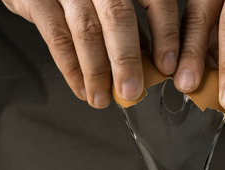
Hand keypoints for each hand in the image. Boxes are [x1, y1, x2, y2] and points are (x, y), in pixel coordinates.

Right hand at [2, 0, 179, 108]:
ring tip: (102, 97)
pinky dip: (70, 68)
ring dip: (96, 71)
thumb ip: (129, 23)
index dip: (165, 33)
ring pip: (86, 30)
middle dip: (126, 59)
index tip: (167, 65)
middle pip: (117, 16)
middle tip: (132, 91)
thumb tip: (152, 60)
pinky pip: (56, 36)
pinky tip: (81, 87)